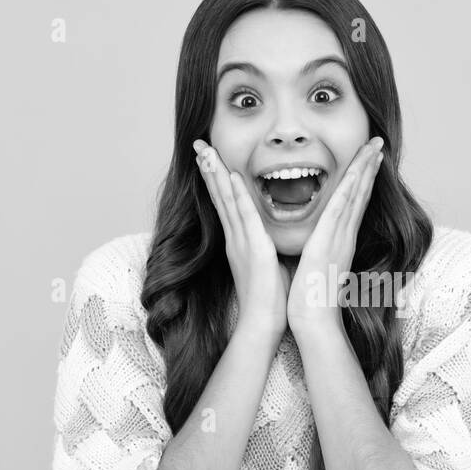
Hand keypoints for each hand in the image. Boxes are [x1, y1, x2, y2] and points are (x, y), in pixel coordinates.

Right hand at [194, 139, 289, 341]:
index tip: (210, 159)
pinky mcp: (254, 249)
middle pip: (219, 197)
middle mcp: (236, 239)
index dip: (217, 181)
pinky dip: (237, 197)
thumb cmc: (269, 300)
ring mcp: (242, 243)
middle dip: (209, 170)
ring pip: (227, 201)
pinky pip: (244, 218)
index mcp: (240, 243)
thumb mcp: (267, 266)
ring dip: (217, 175)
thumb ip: (265, 249)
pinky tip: (231, 178)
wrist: (263, 325)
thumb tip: (272, 241)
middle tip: (198, 144)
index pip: (226, 204)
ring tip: (206, 151)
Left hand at [287, 136, 383, 335]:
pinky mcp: (328, 243)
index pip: (354, 204)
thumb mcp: (317, 268)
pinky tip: (355, 172)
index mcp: (341, 241)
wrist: (314, 322)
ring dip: (364, 170)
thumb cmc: (312, 301)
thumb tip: (316, 244)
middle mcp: (344, 237)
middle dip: (369, 167)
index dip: (363, 180)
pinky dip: (349, 190)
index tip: (369, 160)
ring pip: (355, 197)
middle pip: (361, 194)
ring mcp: (339, 239)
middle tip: (378, 143)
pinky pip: (340, 210)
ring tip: (373, 148)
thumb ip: (320, 252)